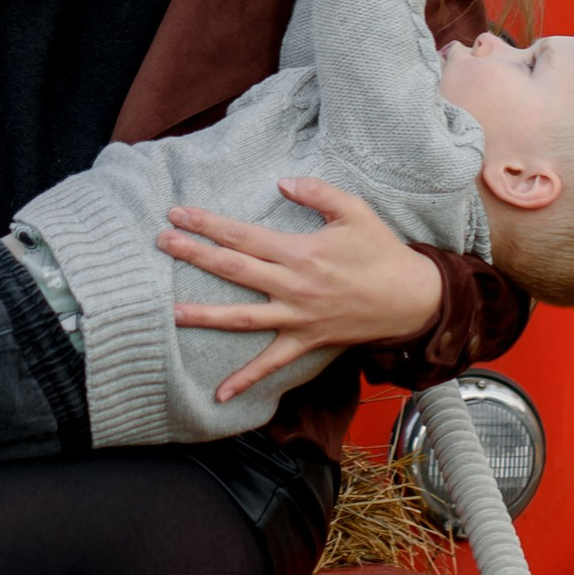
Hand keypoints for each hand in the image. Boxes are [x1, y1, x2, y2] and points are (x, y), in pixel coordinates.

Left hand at [159, 177, 440, 402]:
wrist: (412, 297)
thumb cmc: (382, 250)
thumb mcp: (355, 210)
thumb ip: (317, 192)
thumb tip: (282, 180)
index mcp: (300, 252)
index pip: (243, 235)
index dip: (208, 224)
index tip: (178, 213)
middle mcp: (293, 286)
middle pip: (233, 269)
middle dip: (194, 255)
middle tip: (161, 242)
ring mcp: (297, 318)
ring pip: (243, 318)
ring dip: (206, 316)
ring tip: (172, 313)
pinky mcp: (306, 341)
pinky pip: (272, 364)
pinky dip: (246, 379)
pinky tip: (219, 393)